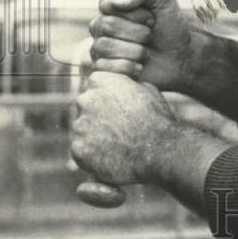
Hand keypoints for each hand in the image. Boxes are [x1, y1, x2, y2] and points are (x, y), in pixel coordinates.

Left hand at [70, 70, 176, 185]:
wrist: (159, 151)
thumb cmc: (158, 120)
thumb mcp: (148, 90)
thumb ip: (128, 86)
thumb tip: (125, 88)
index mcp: (101, 81)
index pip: (94, 86)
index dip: (107, 98)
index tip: (118, 109)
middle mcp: (85, 99)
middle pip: (85, 106)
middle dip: (97, 115)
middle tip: (116, 129)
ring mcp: (80, 125)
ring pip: (82, 129)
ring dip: (94, 136)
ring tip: (116, 146)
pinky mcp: (78, 149)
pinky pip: (81, 151)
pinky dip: (92, 155)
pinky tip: (111, 157)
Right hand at [89, 0, 195, 93]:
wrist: (180, 58)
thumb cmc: (170, 27)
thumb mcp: (163, 0)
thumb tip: (118, 2)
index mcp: (113, 6)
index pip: (107, 4)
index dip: (134, 13)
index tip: (151, 19)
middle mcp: (101, 25)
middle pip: (106, 25)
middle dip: (137, 33)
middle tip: (150, 36)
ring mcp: (99, 47)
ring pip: (103, 46)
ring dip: (135, 51)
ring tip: (146, 53)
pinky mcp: (103, 68)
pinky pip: (102, 67)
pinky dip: (127, 67)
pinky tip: (139, 67)